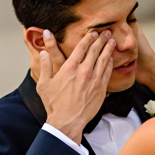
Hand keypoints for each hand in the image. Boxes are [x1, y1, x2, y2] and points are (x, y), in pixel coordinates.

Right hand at [35, 27, 114, 142]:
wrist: (66, 122)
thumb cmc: (54, 104)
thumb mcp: (44, 84)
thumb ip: (45, 66)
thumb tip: (43, 53)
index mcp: (70, 67)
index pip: (82, 47)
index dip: (88, 38)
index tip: (93, 32)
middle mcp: (84, 71)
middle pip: (95, 50)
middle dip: (101, 39)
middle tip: (106, 32)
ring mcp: (94, 79)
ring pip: (103, 59)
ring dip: (108, 48)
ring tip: (112, 41)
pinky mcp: (100, 88)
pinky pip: (107, 72)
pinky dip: (109, 63)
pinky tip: (111, 58)